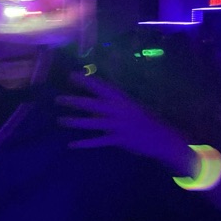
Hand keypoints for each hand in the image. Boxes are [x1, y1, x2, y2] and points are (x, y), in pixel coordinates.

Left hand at [56, 73, 192, 171]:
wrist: (163, 137)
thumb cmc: (143, 119)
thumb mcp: (129, 107)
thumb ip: (111, 106)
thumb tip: (92, 105)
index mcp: (121, 99)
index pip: (100, 87)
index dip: (85, 81)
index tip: (71, 75)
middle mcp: (118, 110)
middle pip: (92, 104)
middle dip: (74, 102)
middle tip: (58, 99)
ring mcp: (118, 125)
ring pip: (92, 123)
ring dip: (75, 122)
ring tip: (60, 120)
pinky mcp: (119, 140)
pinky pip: (98, 142)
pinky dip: (84, 144)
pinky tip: (71, 145)